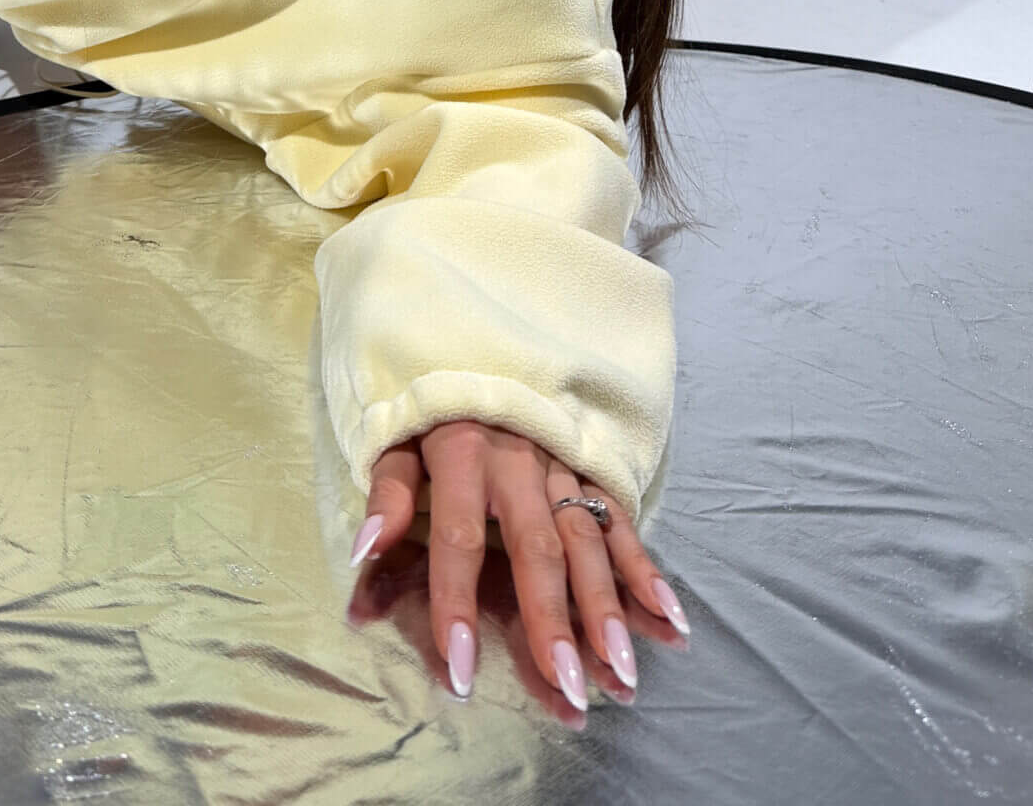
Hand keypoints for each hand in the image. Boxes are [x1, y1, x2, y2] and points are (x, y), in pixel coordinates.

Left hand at [350, 421, 689, 709]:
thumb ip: (387, 494)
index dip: (458, 606)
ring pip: (588, 541)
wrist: (483, 344)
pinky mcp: (591, 469)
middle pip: (538, 548)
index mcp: (463, 455)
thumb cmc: (434, 409)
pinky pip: (622, 522)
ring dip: (608, 608)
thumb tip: (362, 553)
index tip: (463, 674)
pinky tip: (670, 621)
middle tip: (568, 688)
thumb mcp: (396, 437)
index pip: (459, 540)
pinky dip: (647, 572)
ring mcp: (562, 466)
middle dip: (553, 620)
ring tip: (622, 673)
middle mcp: (519, 463)